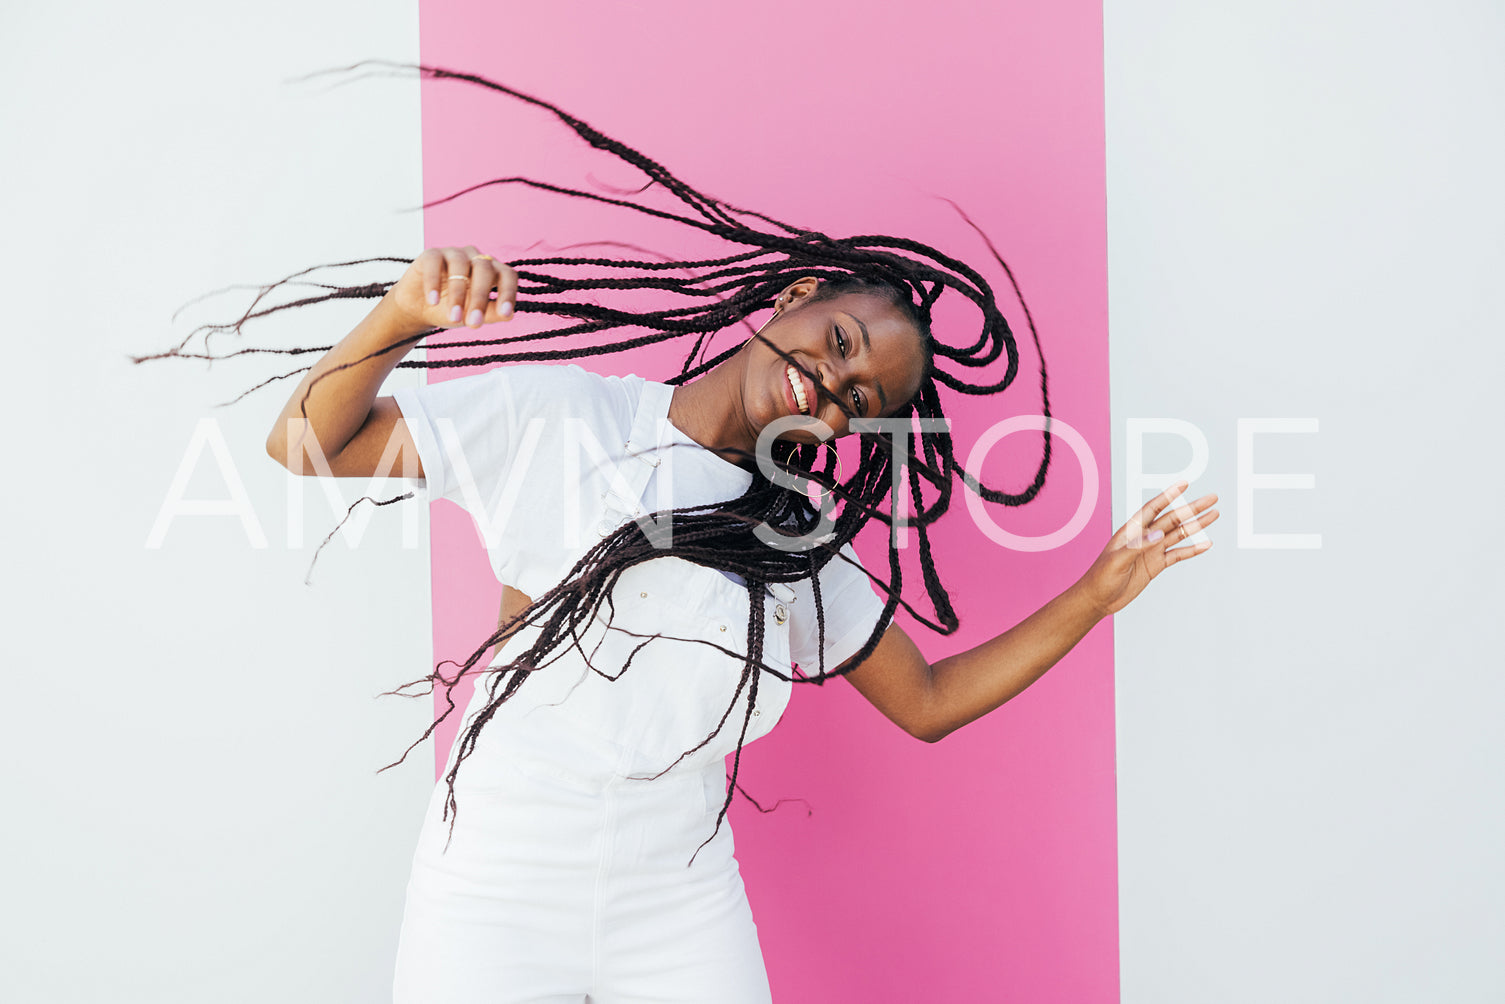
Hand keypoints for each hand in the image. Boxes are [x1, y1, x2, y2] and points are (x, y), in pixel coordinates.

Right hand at [387, 245, 518, 330]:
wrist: (419, 310)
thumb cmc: (451, 310)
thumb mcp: (471, 316)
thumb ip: (489, 314)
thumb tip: (509, 316)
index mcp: (492, 272)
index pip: (507, 275)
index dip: (509, 293)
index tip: (505, 314)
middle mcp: (476, 258)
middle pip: (485, 270)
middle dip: (480, 298)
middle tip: (473, 323)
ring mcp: (454, 254)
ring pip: (461, 266)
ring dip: (457, 293)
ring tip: (453, 317)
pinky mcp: (431, 254)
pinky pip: (435, 262)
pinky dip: (434, 282)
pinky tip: (433, 301)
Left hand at [1075, 480, 1219, 617]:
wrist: (1099, 599)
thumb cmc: (1101, 577)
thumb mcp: (1117, 561)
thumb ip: (1137, 546)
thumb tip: (1159, 535)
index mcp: (1131, 530)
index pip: (1153, 508)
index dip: (1169, 496)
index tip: (1185, 484)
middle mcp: (1144, 537)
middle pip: (1172, 519)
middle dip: (1192, 508)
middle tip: (1212, 499)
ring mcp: (1151, 550)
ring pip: (1178, 534)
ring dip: (1196, 525)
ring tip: (1214, 515)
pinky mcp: (1156, 565)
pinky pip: (1178, 555)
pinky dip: (1192, 549)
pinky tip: (1206, 544)